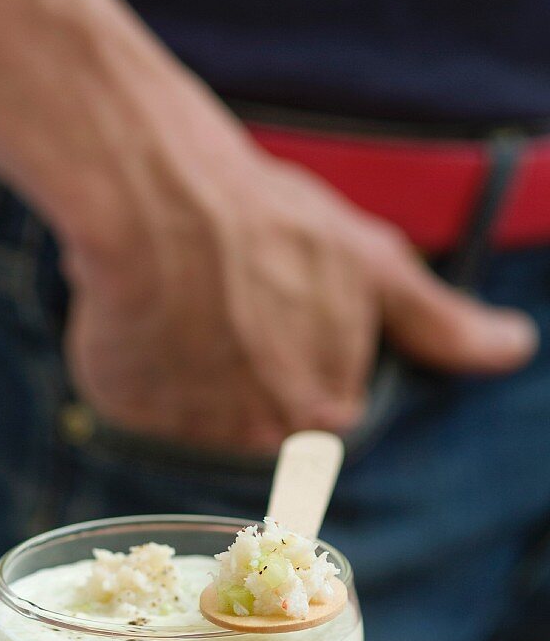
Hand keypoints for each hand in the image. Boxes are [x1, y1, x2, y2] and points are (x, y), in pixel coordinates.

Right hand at [65, 134, 536, 454]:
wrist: (160, 199)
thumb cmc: (273, 224)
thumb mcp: (371, 265)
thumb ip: (439, 323)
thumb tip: (514, 349)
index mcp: (325, 413)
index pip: (316, 414)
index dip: (293, 359)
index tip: (272, 316)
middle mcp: (262, 440)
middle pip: (255, 421)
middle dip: (242, 371)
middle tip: (225, 309)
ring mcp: (192, 433)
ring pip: (195, 415)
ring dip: (189, 372)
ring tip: (183, 307)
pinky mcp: (130, 418)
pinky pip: (140, 407)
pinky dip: (141, 371)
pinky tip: (144, 320)